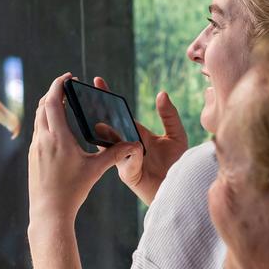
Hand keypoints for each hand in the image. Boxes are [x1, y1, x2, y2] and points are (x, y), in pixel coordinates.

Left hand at [28, 73, 142, 225]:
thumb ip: (115, 154)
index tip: (69, 77)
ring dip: (49, 106)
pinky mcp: (32, 156)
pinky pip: (38, 131)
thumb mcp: (96, 170)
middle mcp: (42, 139)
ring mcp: (35, 148)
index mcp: (58, 137)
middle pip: (43, 105)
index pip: (53, 101)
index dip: (59, 85)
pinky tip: (57, 128)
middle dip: (54, 92)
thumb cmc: (72, 191)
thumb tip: (136, 145)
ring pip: (38, 118)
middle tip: (68, 87)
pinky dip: (46, 121)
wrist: (49, 212)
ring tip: (63, 103)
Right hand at [93, 77, 187, 204]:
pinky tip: (139, 150)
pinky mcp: (128, 174)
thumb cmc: (177, 164)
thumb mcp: (176, 135)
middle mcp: (126, 145)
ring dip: (105, 134)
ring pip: (109, 144)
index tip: (98, 81)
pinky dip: (132, 155)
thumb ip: (169, 116)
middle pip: (106, 126)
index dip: (107, 98)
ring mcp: (124, 159)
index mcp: (135, 133)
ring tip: (99, 124)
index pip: (118, 113)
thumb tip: (161, 94)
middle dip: (96, 112)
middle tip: (87, 97)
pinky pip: (126, 161)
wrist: (182, 187)